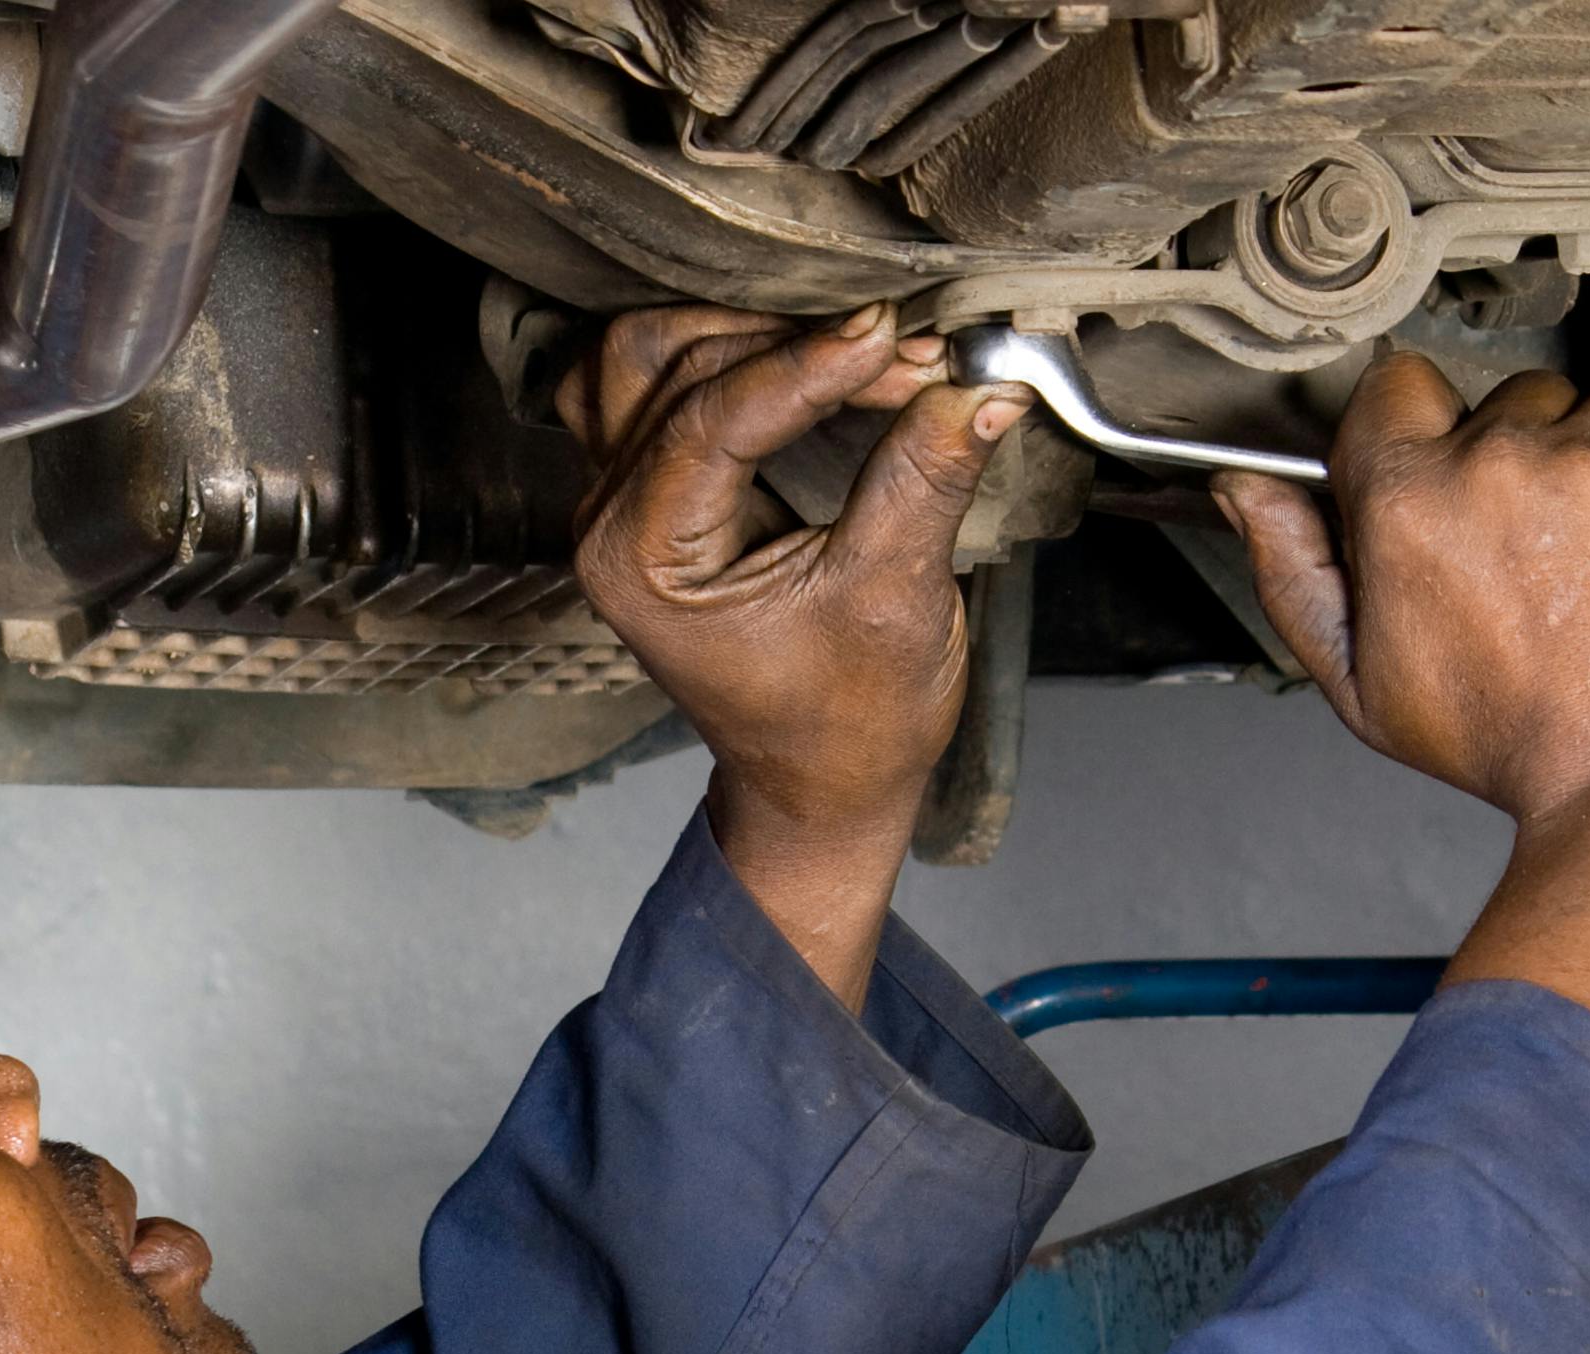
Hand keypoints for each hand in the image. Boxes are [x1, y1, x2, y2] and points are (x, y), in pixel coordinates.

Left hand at [562, 303, 1027, 1001]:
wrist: (824, 782)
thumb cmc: (848, 722)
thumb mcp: (894, 601)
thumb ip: (924, 481)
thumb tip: (980, 386)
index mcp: (642, 563)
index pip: (711, 420)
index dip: (808, 367)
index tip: (896, 340)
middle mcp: (609, 523)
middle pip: (670, 366)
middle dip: (792, 347)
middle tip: (903, 352)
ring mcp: (621, 499)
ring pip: (649, 357)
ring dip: (752, 334)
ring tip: (863, 349)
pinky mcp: (653, 486)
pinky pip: (657, 382)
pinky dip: (727, 353)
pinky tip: (805, 353)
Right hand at [1215, 358, 1589, 833]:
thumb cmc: (1510, 744)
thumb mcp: (1363, 682)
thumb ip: (1295, 572)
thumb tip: (1249, 493)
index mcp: (1416, 498)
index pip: (1401, 385)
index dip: (1426, 428)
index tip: (1452, 469)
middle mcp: (1514, 460)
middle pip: (1518, 399)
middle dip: (1530, 457)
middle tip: (1544, 546)